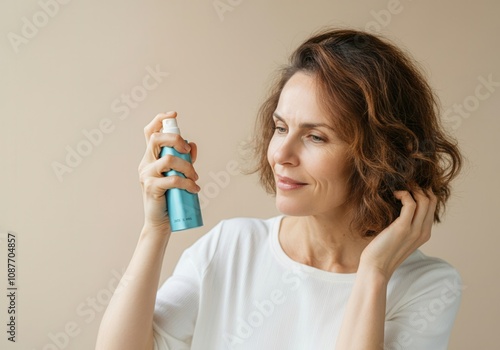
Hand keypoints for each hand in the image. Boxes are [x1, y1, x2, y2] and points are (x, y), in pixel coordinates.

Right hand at [137, 112, 199, 231]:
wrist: (160, 221)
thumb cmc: (170, 196)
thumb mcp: (179, 174)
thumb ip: (185, 159)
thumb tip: (192, 144)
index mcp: (150, 157)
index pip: (150, 132)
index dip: (160, 120)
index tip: (174, 114)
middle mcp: (146, 163)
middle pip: (156, 139)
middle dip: (176, 139)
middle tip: (188, 152)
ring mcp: (146, 175)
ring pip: (168, 159)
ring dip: (187, 167)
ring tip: (195, 178)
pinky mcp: (151, 188)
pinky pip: (172, 179)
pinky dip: (187, 182)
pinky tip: (194, 188)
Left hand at [359, 188, 436, 280]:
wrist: (375, 268)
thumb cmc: (382, 251)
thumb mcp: (397, 236)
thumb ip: (403, 224)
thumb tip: (397, 207)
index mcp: (424, 233)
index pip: (432, 205)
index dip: (422, 191)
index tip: (408, 185)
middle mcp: (423, 231)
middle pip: (432, 199)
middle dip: (419, 186)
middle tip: (404, 182)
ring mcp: (415, 230)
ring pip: (425, 199)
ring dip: (412, 188)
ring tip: (399, 186)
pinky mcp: (403, 228)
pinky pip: (411, 203)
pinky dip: (404, 193)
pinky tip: (394, 194)